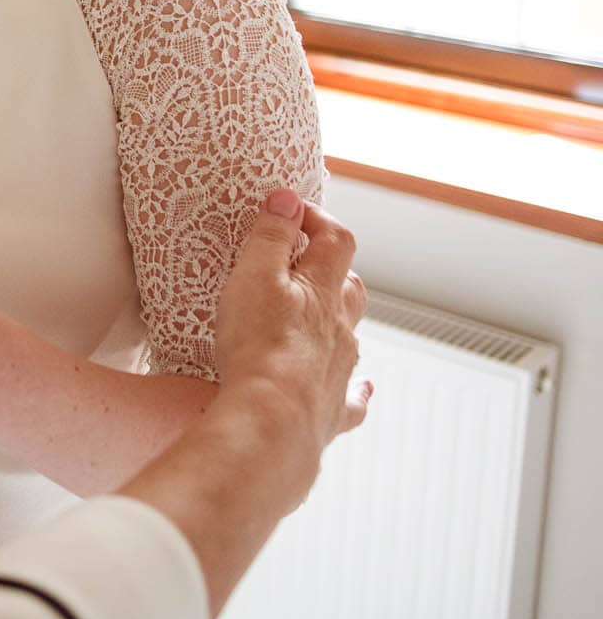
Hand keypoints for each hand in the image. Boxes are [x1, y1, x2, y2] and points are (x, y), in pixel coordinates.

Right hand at [214, 187, 372, 455]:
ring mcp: (340, 370)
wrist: (273, 421)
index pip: (336, 240)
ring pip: (351, 336)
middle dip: (332, 269)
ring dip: (339, 320)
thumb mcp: (255, 276)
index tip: (289, 211)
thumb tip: (289, 198)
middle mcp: (341, 328)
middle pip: (349, 288)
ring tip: (323, 315)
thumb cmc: (260, 346)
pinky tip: (363, 389)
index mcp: (324, 291)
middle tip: (304, 262)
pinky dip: (358, 388)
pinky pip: (353, 396)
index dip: (317, 219)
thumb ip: (271, 236)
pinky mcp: (330, 409)